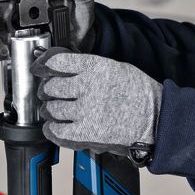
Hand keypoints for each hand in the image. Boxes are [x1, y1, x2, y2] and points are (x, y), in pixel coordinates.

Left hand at [30, 48, 161, 159]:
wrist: (155, 118)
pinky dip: (52, 129)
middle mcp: (87, 86)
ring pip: (52, 108)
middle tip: (51, 93)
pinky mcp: (86, 132)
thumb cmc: (139, 93)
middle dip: (48, 90)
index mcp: (95, 67)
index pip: (57, 62)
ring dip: (50, 110)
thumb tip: (64, 68)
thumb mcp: (115, 67)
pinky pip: (57, 130)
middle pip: (51, 87)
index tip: (39, 67)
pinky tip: (55, 126)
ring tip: (55, 110)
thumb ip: (89, 67)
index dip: (44, 64)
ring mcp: (86, 110)